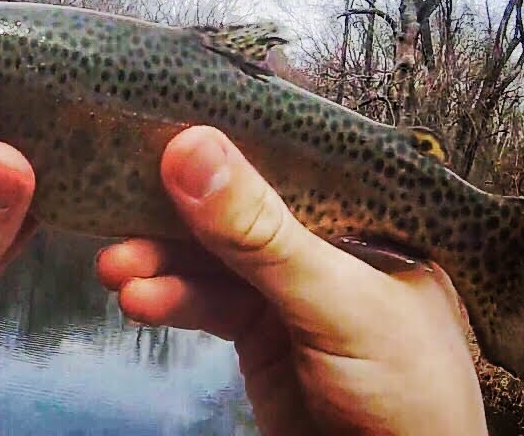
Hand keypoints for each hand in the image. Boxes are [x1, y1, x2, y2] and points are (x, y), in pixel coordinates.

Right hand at [97, 126, 486, 435]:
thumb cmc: (408, 392)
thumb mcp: (336, 302)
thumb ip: (264, 233)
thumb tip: (192, 148)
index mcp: (369, 217)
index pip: (290, 161)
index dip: (226, 145)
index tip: (162, 131)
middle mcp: (328, 244)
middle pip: (238, 209)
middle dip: (175, 211)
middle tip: (117, 207)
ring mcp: (290, 291)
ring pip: (212, 258)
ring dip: (160, 261)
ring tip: (115, 269)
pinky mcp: (261, 333)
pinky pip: (206, 302)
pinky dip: (170, 300)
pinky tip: (138, 301)